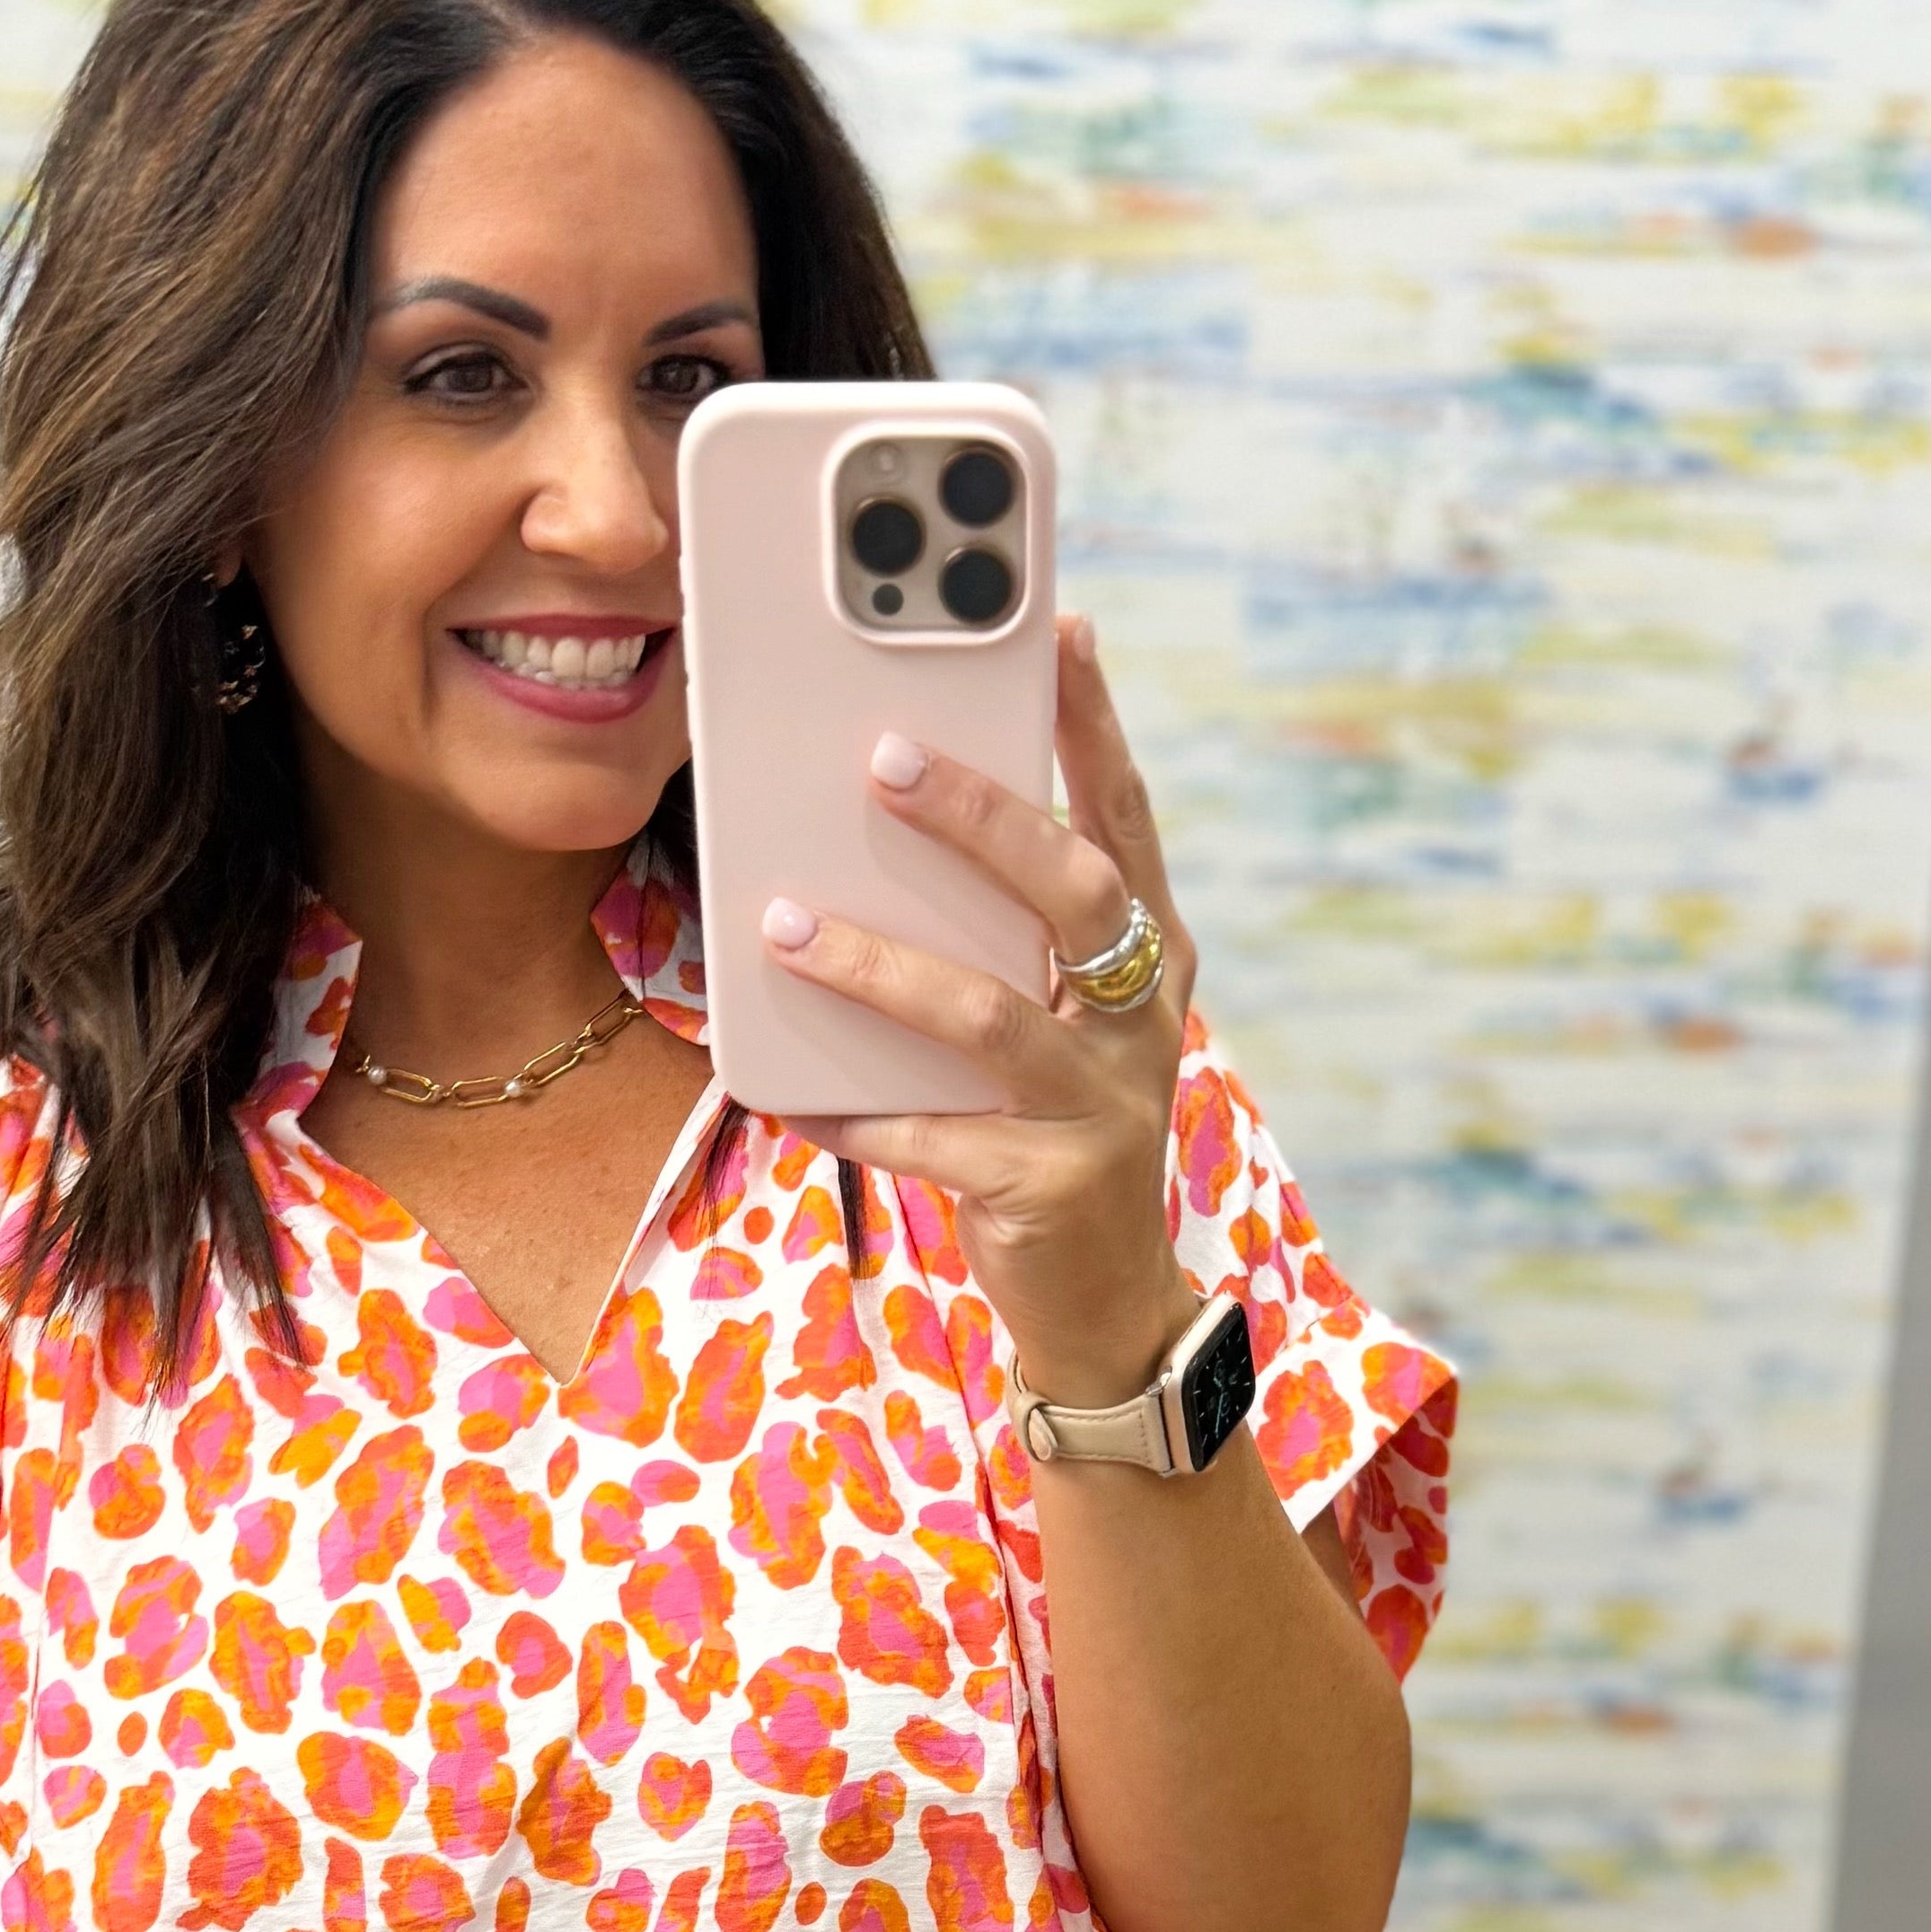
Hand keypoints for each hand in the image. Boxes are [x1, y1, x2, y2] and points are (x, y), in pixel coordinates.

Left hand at [759, 614, 1204, 1411]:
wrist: (1106, 1302)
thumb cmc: (1055, 1131)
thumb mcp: (1052, 1022)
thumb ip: (1002, 939)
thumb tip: (877, 832)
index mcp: (1146, 959)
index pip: (1125, 819)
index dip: (1096, 725)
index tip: (1061, 629)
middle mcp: (1139, 1020)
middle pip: (1070, 891)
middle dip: (981, 816)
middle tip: (888, 754)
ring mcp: (1098, 1106)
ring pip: (983, 1014)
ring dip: (878, 965)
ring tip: (784, 927)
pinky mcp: (1043, 1187)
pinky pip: (927, 1138)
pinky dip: (850, 1113)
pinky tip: (784, 1093)